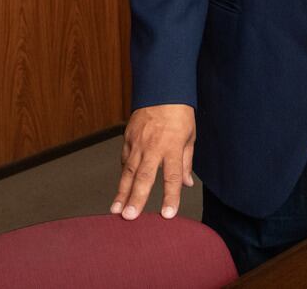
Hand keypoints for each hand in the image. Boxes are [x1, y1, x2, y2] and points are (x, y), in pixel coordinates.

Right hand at [111, 103, 194, 219]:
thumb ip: (186, 162)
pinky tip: (121, 189)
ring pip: (128, 172)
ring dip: (122, 193)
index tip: (167, 214)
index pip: (172, 177)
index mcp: (172, 147)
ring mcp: (138, 143)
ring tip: (116, 211)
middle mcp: (153, 147)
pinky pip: (126, 160)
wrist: (162, 89)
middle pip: (144, 177)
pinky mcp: (128, 138)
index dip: (171, 197)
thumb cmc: (179, 113)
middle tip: (130, 217)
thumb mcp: (189, 136)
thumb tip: (186, 183)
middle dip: (136, 198)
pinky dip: (124, 174)